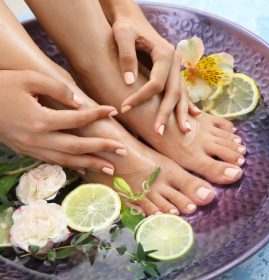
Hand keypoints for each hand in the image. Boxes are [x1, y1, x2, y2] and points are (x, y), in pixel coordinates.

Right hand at [0, 70, 125, 174]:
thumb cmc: (1, 86)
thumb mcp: (29, 78)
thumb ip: (58, 89)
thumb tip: (81, 104)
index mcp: (40, 120)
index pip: (78, 119)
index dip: (98, 115)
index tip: (114, 111)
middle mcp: (38, 139)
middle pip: (77, 147)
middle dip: (102, 149)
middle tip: (123, 151)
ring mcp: (31, 148)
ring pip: (66, 160)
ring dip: (89, 164)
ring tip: (110, 168)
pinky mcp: (26, 151)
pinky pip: (53, 162)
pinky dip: (71, 166)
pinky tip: (82, 168)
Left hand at [100, 0, 200, 134]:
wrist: (133, 18)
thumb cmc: (125, 26)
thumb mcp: (122, 35)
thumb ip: (126, 56)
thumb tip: (129, 82)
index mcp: (164, 53)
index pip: (156, 83)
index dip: (141, 97)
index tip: (124, 107)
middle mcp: (175, 61)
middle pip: (173, 92)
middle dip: (166, 113)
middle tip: (158, 132)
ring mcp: (177, 67)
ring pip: (181, 93)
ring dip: (181, 113)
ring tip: (184, 131)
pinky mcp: (173, 72)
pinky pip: (182, 90)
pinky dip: (187, 103)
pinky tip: (194, 115)